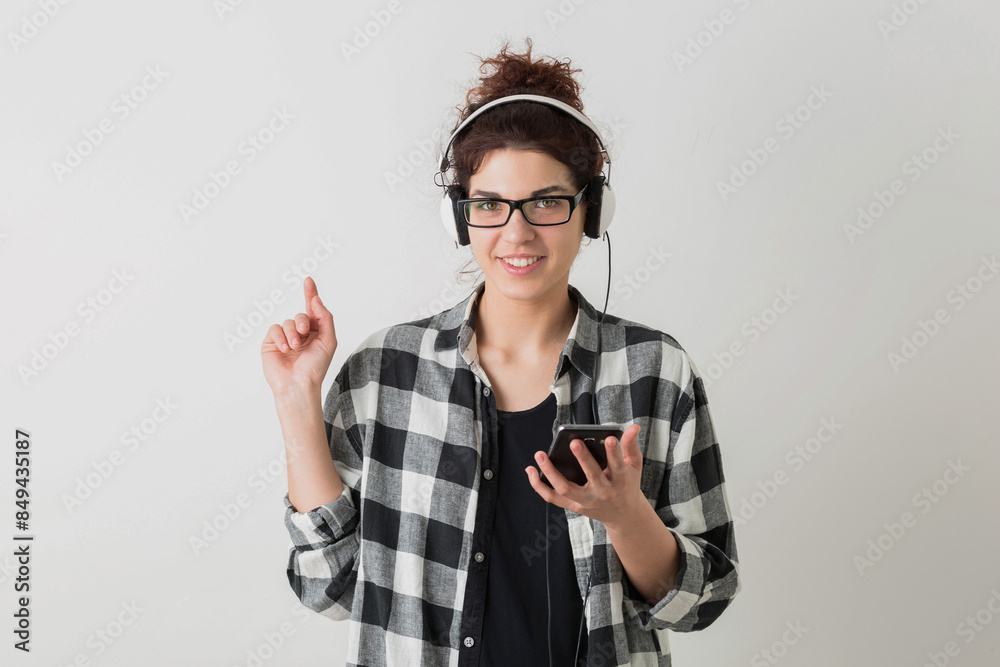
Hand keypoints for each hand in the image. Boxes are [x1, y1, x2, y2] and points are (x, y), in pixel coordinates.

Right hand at [261, 276, 336, 394]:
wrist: (298, 384)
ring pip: (288, 321)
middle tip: (304, 333)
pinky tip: (285, 349)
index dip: (310, 294)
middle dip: (303, 322)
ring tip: (294, 348)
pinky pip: (275, 328)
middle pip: (301, 315)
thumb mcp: (328, 340)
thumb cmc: (315, 367)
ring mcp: (285, 338)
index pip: (312, 310)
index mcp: (316, 333)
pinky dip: (281, 337)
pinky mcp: (271, 342)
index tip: (308, 280)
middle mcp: (300, 334)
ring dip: (292, 333)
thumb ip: (325, 318)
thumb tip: (316, 300)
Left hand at [525, 424, 644, 527]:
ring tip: (540, 454)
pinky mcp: (574, 506)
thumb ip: (631, 446)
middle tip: (574, 442)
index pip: (618, 465)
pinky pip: (553, 498)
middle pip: (592, 476)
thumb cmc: (627, 484)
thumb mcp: (634, 466)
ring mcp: (587, 501)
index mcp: (621, 480)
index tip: (609, 438)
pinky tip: (529, 470)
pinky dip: (539, 486)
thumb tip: (633, 426)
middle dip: (584, 459)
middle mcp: (604, 492)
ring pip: (566, 488)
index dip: (614, 452)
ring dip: (550, 472)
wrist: (624, 516)